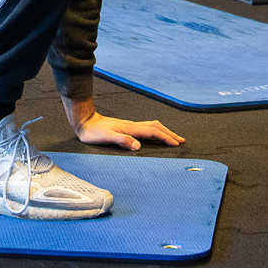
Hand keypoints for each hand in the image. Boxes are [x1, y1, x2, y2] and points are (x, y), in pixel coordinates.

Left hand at [61, 95, 184, 150]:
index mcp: (130, 129)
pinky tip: (155, 135)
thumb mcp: (106, 138)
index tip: (176, 144)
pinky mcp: (127, 127)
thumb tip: (138, 146)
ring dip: (164, 131)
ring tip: (172, 137)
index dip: (166, 138)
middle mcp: (133, 125)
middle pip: (156, 127)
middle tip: (181, 140)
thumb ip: (122, 140)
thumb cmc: (93, 132)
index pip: (153, 132)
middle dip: (170, 134)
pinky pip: (146, 128)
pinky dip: (156, 131)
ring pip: (152, 126)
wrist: (85, 121)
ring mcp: (130, 125)